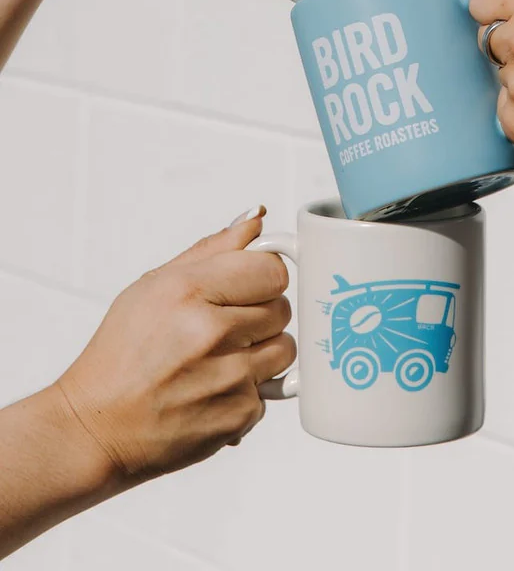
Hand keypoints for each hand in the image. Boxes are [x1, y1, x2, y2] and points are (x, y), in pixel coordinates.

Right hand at [54, 209, 294, 481]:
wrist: (97, 426)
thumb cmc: (120, 355)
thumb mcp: (154, 285)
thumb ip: (212, 249)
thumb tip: (255, 219)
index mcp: (189, 291)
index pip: (273, 269)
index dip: (263, 277)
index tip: (249, 285)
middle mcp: (211, 333)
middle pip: (282, 308)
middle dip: (260, 314)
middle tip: (223, 326)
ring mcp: (228, 377)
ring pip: (285, 349)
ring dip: (262, 352)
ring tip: (221, 357)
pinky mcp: (238, 415)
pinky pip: (270, 390)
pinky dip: (247, 390)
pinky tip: (213, 389)